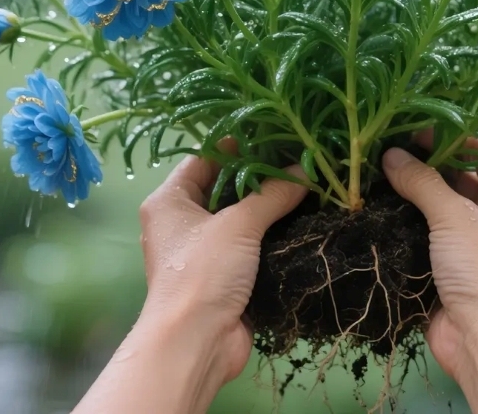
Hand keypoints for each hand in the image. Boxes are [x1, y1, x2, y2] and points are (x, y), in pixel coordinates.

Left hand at [138, 143, 307, 384]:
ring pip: (240, 214)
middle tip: (297, 156)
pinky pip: (250, 241)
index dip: (238, 144)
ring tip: (306, 181)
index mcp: (170, 200)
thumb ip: (273, 193)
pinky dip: (272, 231)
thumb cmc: (204, 272)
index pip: (205, 157)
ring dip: (269, 204)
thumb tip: (305, 170)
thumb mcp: (239, 223)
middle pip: (225, 184)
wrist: (196, 344)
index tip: (274, 133)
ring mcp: (203, 248)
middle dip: (259, 174)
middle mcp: (183, 220)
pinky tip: (302, 217)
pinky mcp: (224, 272)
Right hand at [382, 138, 477, 380]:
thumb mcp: (454, 216)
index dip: (454, 138)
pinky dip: (408, 217)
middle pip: (460, 177)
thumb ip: (422, 181)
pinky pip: (427, 230)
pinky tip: (380, 202)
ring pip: (441, 204)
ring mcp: (472, 241)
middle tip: (391, 147)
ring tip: (380, 169)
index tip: (418, 131)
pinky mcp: (449, 262)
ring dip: (414, 189)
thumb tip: (390, 154)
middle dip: (429, 162)